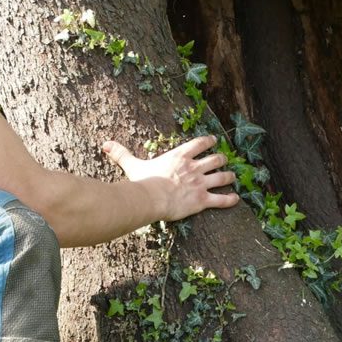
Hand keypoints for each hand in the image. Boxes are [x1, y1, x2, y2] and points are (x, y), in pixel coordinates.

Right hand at [102, 135, 239, 220]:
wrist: (152, 198)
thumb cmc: (144, 181)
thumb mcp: (133, 165)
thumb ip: (121, 153)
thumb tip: (105, 144)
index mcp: (181, 156)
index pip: (200, 143)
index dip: (209, 141)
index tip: (214, 141)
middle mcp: (194, 167)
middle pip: (215, 159)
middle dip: (221, 159)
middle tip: (224, 160)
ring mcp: (200, 183)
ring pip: (222, 177)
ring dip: (229, 177)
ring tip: (233, 177)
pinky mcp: (203, 200)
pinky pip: (221, 199)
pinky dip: (230, 199)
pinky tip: (236, 199)